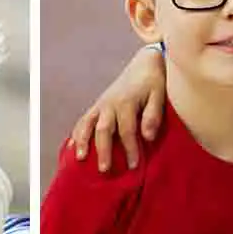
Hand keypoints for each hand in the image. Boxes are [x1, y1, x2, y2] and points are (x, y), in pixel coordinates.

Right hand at [68, 44, 167, 172]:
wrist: (144, 63)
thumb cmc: (153, 82)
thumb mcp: (159, 95)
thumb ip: (153, 115)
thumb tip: (148, 137)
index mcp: (126, 102)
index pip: (127, 130)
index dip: (130, 149)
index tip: (133, 166)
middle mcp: (110, 104)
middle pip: (104, 130)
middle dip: (103, 150)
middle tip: (104, 170)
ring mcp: (101, 104)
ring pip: (88, 124)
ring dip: (83, 142)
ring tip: (80, 159)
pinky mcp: (98, 105)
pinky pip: (84, 120)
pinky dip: (78, 133)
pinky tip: (73, 147)